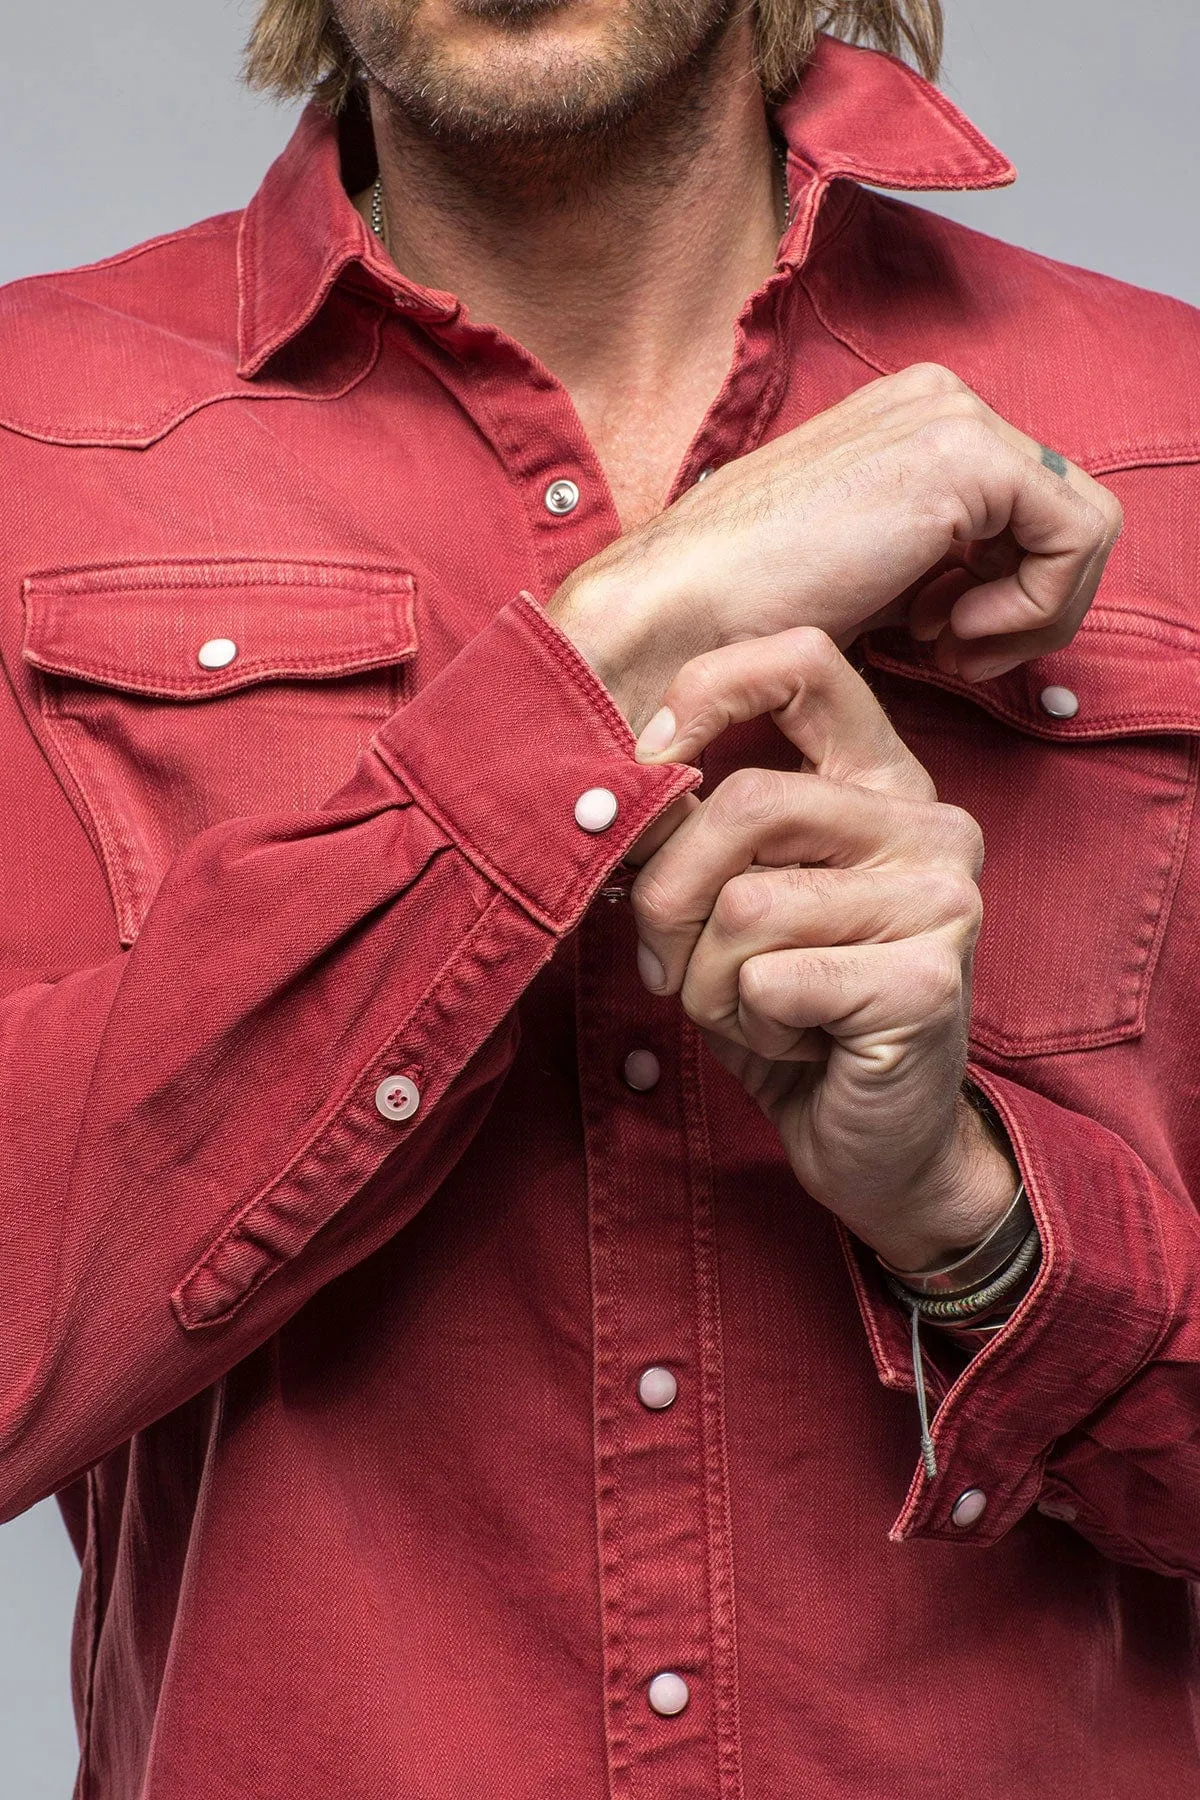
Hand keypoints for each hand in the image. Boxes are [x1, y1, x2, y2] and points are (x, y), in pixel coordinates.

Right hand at [546, 362, 1121, 734]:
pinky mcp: (968, 459)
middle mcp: (937, 399)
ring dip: (1029, 613)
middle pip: (1057, 516)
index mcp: (908, 418)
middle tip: (948, 652)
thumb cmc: (745, 610)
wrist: (680, 610)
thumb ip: (929, 562)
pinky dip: (1034, 609)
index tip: (934, 640)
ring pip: (1080, 529)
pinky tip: (953, 634)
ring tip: (946, 647)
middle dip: (1021, 604)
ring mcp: (953, 418)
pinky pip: (1077, 540)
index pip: (1021, 509)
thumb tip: (984, 594)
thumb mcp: (859, 574)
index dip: (1000, 592)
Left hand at [627, 627, 1015, 1271]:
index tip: (648, 765)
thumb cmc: (789, 1009)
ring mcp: (942, 899)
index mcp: (882, 781)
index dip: (703, 696)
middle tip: (666, 963)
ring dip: (708, 981)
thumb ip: (698, 830)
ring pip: (744, 903)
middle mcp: (929, 824)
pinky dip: (748, 1026)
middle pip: (744, 804)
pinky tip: (797, 1041)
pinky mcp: (929, 981)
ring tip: (753, 1011)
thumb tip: (606, 790)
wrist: (874, 1141)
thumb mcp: (733, 899)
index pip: (801, 664)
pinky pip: (768, 980)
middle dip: (667, 898)